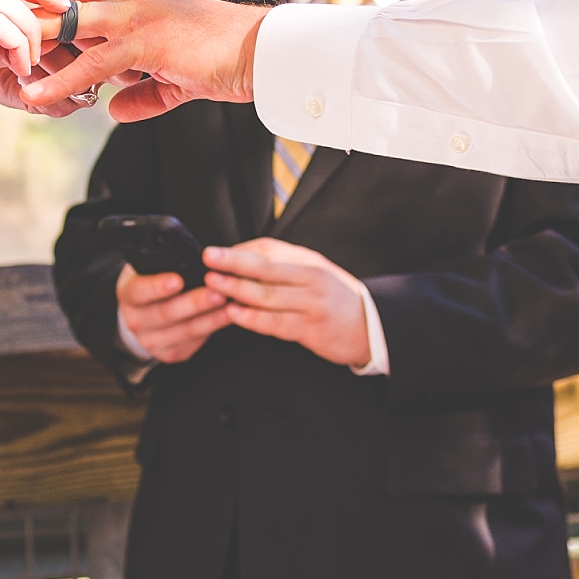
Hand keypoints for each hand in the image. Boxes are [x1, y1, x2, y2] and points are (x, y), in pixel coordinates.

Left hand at [26, 0, 267, 120]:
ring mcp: (139, 19)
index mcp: (139, 9)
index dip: (49, 31)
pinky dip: (61, 79)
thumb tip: (114, 109)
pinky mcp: (147, 40)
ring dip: (34, 53)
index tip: (14, 42)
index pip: (83, 16)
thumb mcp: (178, 83)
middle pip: (68, 13)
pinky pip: (94, 63)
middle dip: (29, 29)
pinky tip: (37, 96)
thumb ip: (144, 94)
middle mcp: (134, 5)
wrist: (264, 54)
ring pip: (73, 33)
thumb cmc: (229, 65)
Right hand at [116, 259, 230, 365]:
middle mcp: (135, 321)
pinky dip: (213, 328)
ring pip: (185, 331)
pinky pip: (194, 343)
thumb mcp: (153, 267)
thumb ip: (169, 263)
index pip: (140, 291)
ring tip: (230, 304)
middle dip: (194, 303)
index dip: (158, 286)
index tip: (178, 280)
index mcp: (128, 294)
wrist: (148, 311)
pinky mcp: (170, 354)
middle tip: (217, 292)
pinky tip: (229, 317)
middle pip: (166, 313)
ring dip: (211, 318)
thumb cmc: (157, 279)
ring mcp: (151, 341)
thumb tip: (197, 258)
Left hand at [202, 238, 372, 368]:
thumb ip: (283, 266)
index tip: (215, 253)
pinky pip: (276, 323)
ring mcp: (311, 303)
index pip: (269, 249)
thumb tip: (242, 260)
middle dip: (234, 262)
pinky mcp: (310, 329)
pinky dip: (253, 318)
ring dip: (237, 289)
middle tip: (208, 258)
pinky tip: (234, 314)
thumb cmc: (335, 299)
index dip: (239, 251)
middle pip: (266, 267)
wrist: (369, 325)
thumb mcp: (314, 273)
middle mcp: (311, 278)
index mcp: (308, 261)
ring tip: (213, 284)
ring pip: (268, 294)